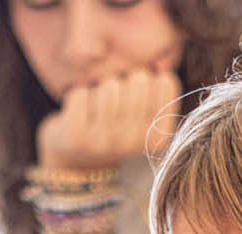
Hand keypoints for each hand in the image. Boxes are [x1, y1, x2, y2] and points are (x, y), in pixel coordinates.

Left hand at [37, 68, 181, 169]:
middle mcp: (136, 142)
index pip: (164, 82)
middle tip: (114, 104)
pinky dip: (78, 96)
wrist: (77, 159)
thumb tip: (161, 67)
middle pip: (138, 80)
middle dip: (124, 82)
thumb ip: (159, 90)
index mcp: (159, 136)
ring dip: (100, 90)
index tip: (137, 99)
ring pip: (110, 86)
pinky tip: (80, 115)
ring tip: (98, 110)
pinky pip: (80, 94)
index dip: (147, 79)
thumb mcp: (144, 114)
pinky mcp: (78, 138)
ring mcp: (107, 142)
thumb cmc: (115, 125)